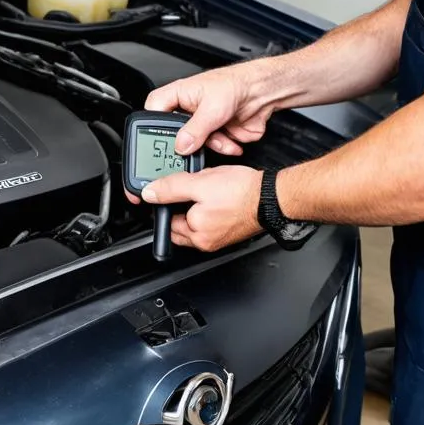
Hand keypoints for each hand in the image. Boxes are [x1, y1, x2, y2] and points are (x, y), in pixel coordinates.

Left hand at [133, 166, 262, 251]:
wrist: (273, 195)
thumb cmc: (243, 192)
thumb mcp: (199, 183)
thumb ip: (170, 188)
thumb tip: (150, 193)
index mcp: (195, 234)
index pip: (165, 221)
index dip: (164, 203)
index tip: (169, 190)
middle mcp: (206, 241)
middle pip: (178, 224)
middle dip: (180, 206)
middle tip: (192, 189)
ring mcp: (219, 239)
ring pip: (195, 223)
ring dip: (195, 208)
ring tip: (207, 191)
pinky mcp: (230, 232)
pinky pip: (210, 222)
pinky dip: (209, 210)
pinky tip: (218, 196)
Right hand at [145, 63, 274, 155]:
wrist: (263, 91)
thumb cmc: (236, 85)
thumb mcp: (211, 109)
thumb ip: (194, 131)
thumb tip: (180, 146)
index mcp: (177, 95)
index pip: (153, 112)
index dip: (154, 127)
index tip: (163, 140)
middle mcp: (186, 110)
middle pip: (173, 134)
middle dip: (187, 143)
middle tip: (192, 147)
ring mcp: (200, 123)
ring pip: (193, 144)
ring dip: (209, 145)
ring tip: (222, 138)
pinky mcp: (214, 133)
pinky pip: (211, 148)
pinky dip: (222, 147)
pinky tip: (231, 142)